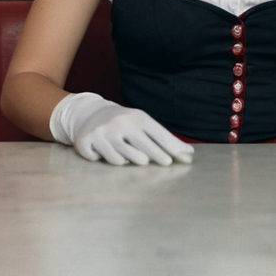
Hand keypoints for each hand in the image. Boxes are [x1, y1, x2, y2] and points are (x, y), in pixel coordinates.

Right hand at [50, 92, 194, 165]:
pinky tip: (105, 154)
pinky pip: (101, 159)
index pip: (157, 133)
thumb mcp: (141, 123)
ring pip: (122, 157)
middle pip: (143, 145)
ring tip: (137, 159)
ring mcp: (103, 132)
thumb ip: (161, 138)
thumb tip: (189, 154)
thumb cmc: (124, 122)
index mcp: (137, 118)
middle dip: (157, 155)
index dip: (170, 145)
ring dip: (131, 160)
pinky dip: (105, 160)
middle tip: (167, 163)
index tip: (182, 157)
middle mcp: (120, 123)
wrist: (88, 113)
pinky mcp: (86, 141)